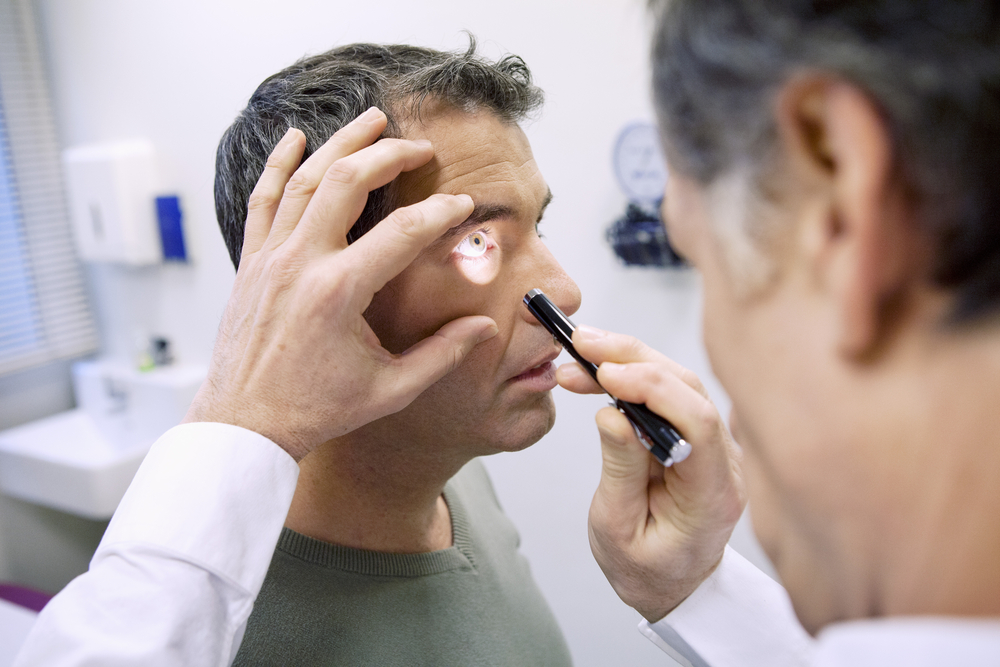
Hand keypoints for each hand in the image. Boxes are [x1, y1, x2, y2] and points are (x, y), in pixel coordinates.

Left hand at [185, 108, 496, 461]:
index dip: (440, 212)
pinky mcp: (252, 263)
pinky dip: (280, 165)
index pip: (404, 232)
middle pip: (349, 182)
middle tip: (421, 147)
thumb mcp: (390, 389)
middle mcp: (302, 263)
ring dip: (342, 144)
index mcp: (340, 292)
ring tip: (373, 119)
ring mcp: (271, 258)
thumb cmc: (315, 410)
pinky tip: (295, 139)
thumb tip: (484, 327)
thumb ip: (442, 354)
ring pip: (306, 180)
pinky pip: (264, 199)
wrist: (244, 423)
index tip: (462, 205)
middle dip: (390, 154)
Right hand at [557, 326, 745, 621]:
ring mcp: (716, 446)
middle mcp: (725, 463)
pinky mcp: (697, 436)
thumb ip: (620, 470)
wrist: (673, 586)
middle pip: (689, 389)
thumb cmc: (647, 569)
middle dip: (633, 359)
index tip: (606, 376)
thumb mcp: (617, 529)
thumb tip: (613, 414)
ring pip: (679, 383)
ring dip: (629, 361)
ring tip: (580, 353)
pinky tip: (600, 372)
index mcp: (712, 494)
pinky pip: (670, 394)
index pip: (698, 423)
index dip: (653, 389)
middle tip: (582, 344)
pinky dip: (633, 376)